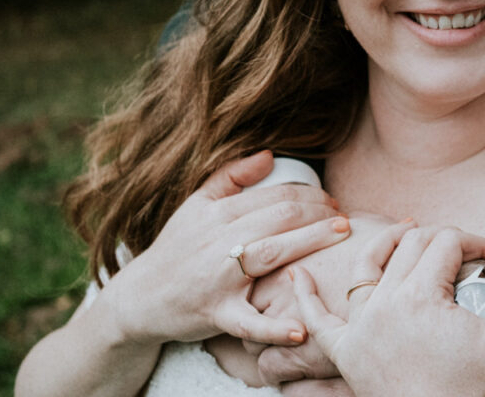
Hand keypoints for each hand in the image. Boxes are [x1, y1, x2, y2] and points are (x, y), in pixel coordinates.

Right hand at [102, 151, 348, 346]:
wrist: (138, 298)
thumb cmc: (175, 249)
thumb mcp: (196, 205)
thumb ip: (232, 176)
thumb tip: (270, 155)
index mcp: (218, 214)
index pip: (275, 196)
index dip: (310, 194)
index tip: (332, 199)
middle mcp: (219, 241)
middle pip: (280, 218)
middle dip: (319, 212)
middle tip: (345, 217)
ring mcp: (218, 279)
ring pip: (272, 253)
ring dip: (312, 241)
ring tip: (342, 234)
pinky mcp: (216, 314)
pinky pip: (248, 323)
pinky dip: (274, 329)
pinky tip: (301, 329)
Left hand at [279, 221, 484, 396]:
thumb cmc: (475, 394)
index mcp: (421, 298)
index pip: (449, 243)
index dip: (478, 242)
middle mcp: (384, 306)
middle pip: (412, 247)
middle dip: (444, 242)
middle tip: (469, 258)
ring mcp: (361, 329)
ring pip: (367, 266)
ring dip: (386, 243)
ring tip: (406, 232)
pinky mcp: (347, 355)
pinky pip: (319, 322)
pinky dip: (306, 298)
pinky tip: (297, 277)